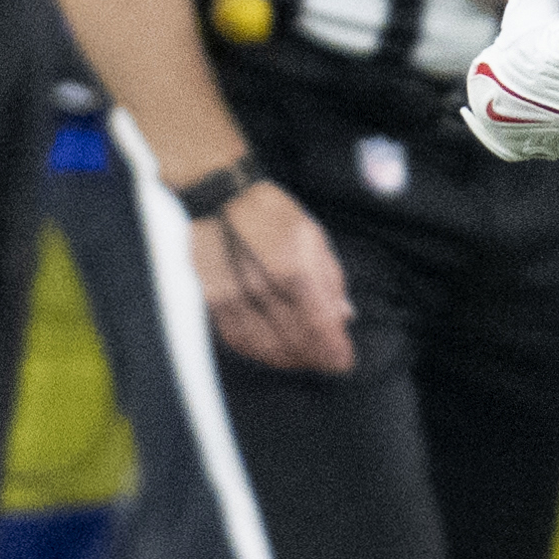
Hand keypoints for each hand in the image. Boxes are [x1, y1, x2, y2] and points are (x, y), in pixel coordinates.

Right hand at [192, 179, 354, 375]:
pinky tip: (274, 353)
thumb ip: (330, 280)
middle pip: (294, 341)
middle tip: (329, 361)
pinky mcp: (214, 301)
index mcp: (293, 269)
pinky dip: (259, 353)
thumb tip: (343, 316)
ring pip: (265, 347)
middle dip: (316, 358)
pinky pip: (238, 339)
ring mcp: (234, 297)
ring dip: (290, 360)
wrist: (220, 197)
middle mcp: (262, 288)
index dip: (334, 350)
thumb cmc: (272, 214)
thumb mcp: (314, 238)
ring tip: (305, 359)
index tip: (344, 361)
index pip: (319, 325)